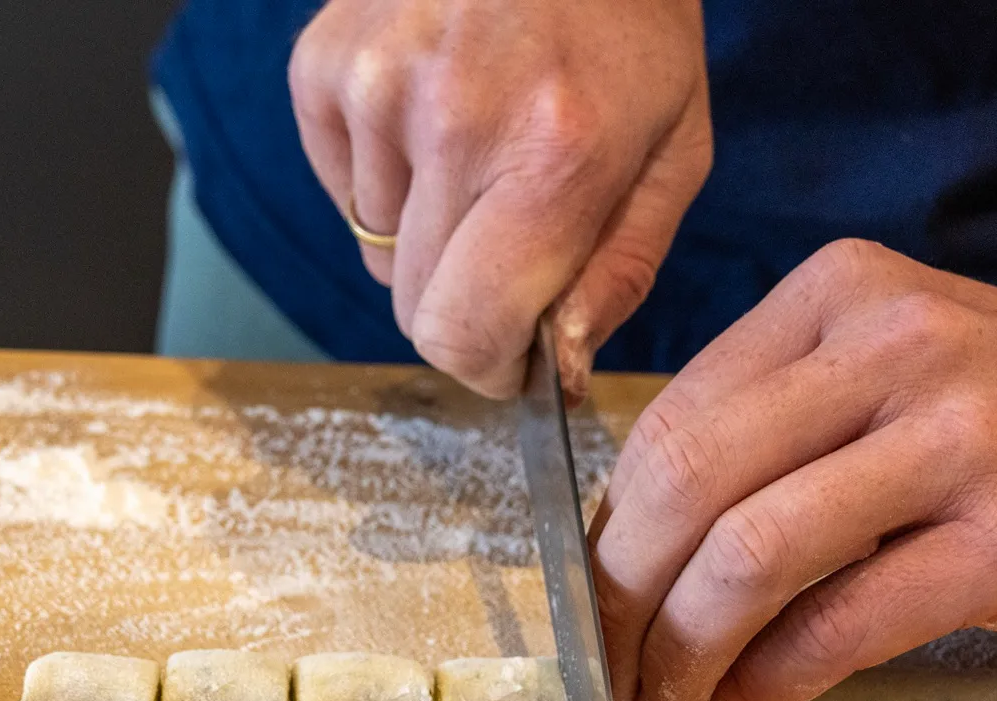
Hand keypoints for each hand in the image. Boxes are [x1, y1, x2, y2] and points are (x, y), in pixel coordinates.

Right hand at [289, 0, 710, 401]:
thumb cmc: (628, 26)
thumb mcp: (673, 152)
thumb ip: (618, 273)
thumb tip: (559, 370)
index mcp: (553, 157)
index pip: (461, 333)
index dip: (486, 365)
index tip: (510, 357)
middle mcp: (451, 120)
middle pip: (412, 307)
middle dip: (463, 301)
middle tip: (508, 242)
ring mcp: (373, 86)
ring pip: (377, 250)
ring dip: (426, 233)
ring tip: (478, 151)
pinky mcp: (323, 66)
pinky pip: (343, 191)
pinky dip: (385, 179)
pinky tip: (433, 118)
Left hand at [589, 239, 996, 700]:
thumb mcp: (882, 365)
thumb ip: (764, 422)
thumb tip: (628, 540)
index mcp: (834, 296)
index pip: (670, 419)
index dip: (608, 528)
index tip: (593, 597)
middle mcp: (888, 348)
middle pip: (689, 482)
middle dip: (620, 597)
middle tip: (606, 669)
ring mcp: (954, 439)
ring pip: (750, 557)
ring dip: (681, 655)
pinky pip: (837, 627)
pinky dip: (763, 690)